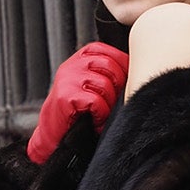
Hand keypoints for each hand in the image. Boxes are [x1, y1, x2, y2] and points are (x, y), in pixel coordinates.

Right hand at [26, 44, 130, 162]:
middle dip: (116, 89)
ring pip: (105, 85)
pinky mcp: (66, 96)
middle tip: (110, 105)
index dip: (122, 70)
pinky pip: (95, 102)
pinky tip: (94, 121)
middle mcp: (73, 65)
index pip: (111, 53)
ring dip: (107, 105)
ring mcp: (68, 79)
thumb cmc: (78, 112)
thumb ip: (109, 73)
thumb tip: (136, 70)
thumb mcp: (93, 84)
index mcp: (82, 57)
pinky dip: (99, 115)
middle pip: (111, 68)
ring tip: (100, 114)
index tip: (121, 86)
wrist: (54, 135)